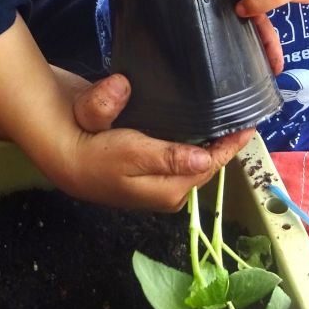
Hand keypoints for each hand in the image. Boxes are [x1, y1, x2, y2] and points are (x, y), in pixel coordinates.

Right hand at [62, 70, 252, 210]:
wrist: (59, 148)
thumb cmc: (97, 153)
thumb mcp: (134, 155)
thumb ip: (171, 158)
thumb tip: (208, 162)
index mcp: (168, 192)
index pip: (209, 168)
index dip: (229, 148)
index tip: (249, 124)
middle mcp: (164, 186)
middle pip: (202, 165)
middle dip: (221, 145)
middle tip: (239, 117)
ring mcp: (151, 173)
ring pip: (188, 157)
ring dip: (204, 140)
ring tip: (223, 117)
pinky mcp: (138, 157)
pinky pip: (172, 147)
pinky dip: (185, 135)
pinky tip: (191, 118)